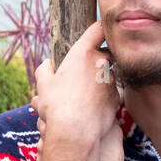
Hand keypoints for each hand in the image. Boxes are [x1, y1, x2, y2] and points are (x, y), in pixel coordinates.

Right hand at [32, 20, 118, 156]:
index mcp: (83, 53)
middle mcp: (101, 64)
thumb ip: (45, 69)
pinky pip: (112, 93)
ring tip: (85, 95)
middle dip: (99, 58)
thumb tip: (47, 64)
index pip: (97, 29)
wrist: (75, 133)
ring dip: (101, 80)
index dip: (99, 27)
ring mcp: (111, 81)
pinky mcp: (116, 99)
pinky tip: (93, 107)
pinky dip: (104, 97)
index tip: (98, 30)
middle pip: (106, 52)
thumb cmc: (57, 106)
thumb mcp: (43, 84)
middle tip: (85, 71)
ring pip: (109, 75)